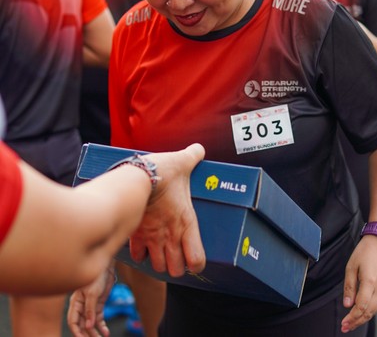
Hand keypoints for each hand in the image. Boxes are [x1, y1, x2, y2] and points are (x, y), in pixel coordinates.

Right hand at [67, 265, 114, 336]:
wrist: (107, 267)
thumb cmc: (96, 276)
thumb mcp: (92, 293)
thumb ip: (90, 310)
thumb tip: (88, 326)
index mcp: (75, 303)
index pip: (73, 322)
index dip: (77, 331)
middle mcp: (81, 306)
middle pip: (82, 325)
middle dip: (87, 334)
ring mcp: (90, 306)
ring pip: (90, 323)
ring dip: (95, 332)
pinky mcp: (98, 305)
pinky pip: (99, 318)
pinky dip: (102, 325)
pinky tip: (106, 332)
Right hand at [129, 143, 205, 276]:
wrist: (137, 176)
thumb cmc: (164, 172)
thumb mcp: (183, 162)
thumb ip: (193, 155)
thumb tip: (198, 148)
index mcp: (187, 223)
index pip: (196, 261)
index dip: (195, 263)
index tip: (192, 256)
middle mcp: (171, 236)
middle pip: (174, 271)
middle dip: (175, 265)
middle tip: (175, 253)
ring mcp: (152, 238)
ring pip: (157, 266)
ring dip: (158, 260)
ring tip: (160, 249)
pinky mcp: (135, 235)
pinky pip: (137, 256)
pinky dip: (140, 253)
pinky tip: (142, 243)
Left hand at [341, 236, 376, 332]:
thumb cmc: (364, 252)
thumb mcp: (351, 266)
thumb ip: (349, 286)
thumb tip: (347, 305)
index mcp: (369, 281)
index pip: (361, 306)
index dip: (352, 317)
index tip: (343, 324)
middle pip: (369, 311)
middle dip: (357, 321)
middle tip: (345, 327)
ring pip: (375, 310)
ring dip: (364, 318)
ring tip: (352, 323)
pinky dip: (371, 311)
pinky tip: (363, 313)